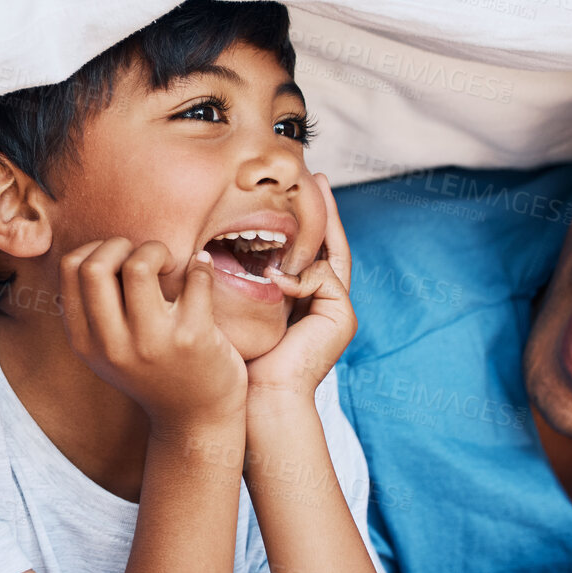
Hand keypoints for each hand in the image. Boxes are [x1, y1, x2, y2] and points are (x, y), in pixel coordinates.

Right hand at [59, 237, 247, 433]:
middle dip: (121, 244)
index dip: (96, 249)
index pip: (70, 269)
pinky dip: (200, 264)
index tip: (118, 261)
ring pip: (138, 266)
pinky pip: (194, 277)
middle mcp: (112, 344)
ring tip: (171, 265)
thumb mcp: (106, 350)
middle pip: (95, 265)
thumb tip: (94, 250)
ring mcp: (152, 343)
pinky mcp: (192, 339)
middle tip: (144, 259)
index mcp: (85, 341)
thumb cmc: (152, 371)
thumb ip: (92, 311)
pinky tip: (201, 269)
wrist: (195, 419)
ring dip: (157, 250)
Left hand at [248, 174, 356, 402]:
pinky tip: (276, 281)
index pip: (311, 250)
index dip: (307, 221)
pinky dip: (299, 276)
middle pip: (330, 246)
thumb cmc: (243, 355)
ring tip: (308, 199)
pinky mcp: (343, 317)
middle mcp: (327, 302)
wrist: (260, 395)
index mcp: (305, 299)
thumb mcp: (243, 306)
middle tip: (316, 178)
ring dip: (313, 232)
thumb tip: (228, 246)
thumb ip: (250, 277)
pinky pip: (324, 278)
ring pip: (329, 257)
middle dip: (324, 212)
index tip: (300, 190)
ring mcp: (339, 310)